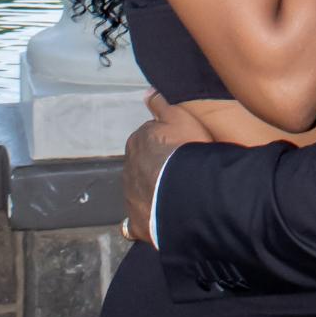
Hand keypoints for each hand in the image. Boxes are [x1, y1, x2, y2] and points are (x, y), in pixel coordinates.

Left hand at [122, 91, 210, 242]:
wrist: (186, 190)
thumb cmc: (186, 150)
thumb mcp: (179, 116)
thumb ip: (161, 104)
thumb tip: (147, 92)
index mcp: (138, 143)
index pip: (149, 142)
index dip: (167, 147)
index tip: (181, 151)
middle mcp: (129, 169)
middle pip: (143, 168)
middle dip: (156, 172)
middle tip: (181, 176)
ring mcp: (131, 198)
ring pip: (140, 194)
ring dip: (153, 196)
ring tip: (176, 200)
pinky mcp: (138, 223)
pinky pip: (137, 223)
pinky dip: (145, 222)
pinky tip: (158, 223)